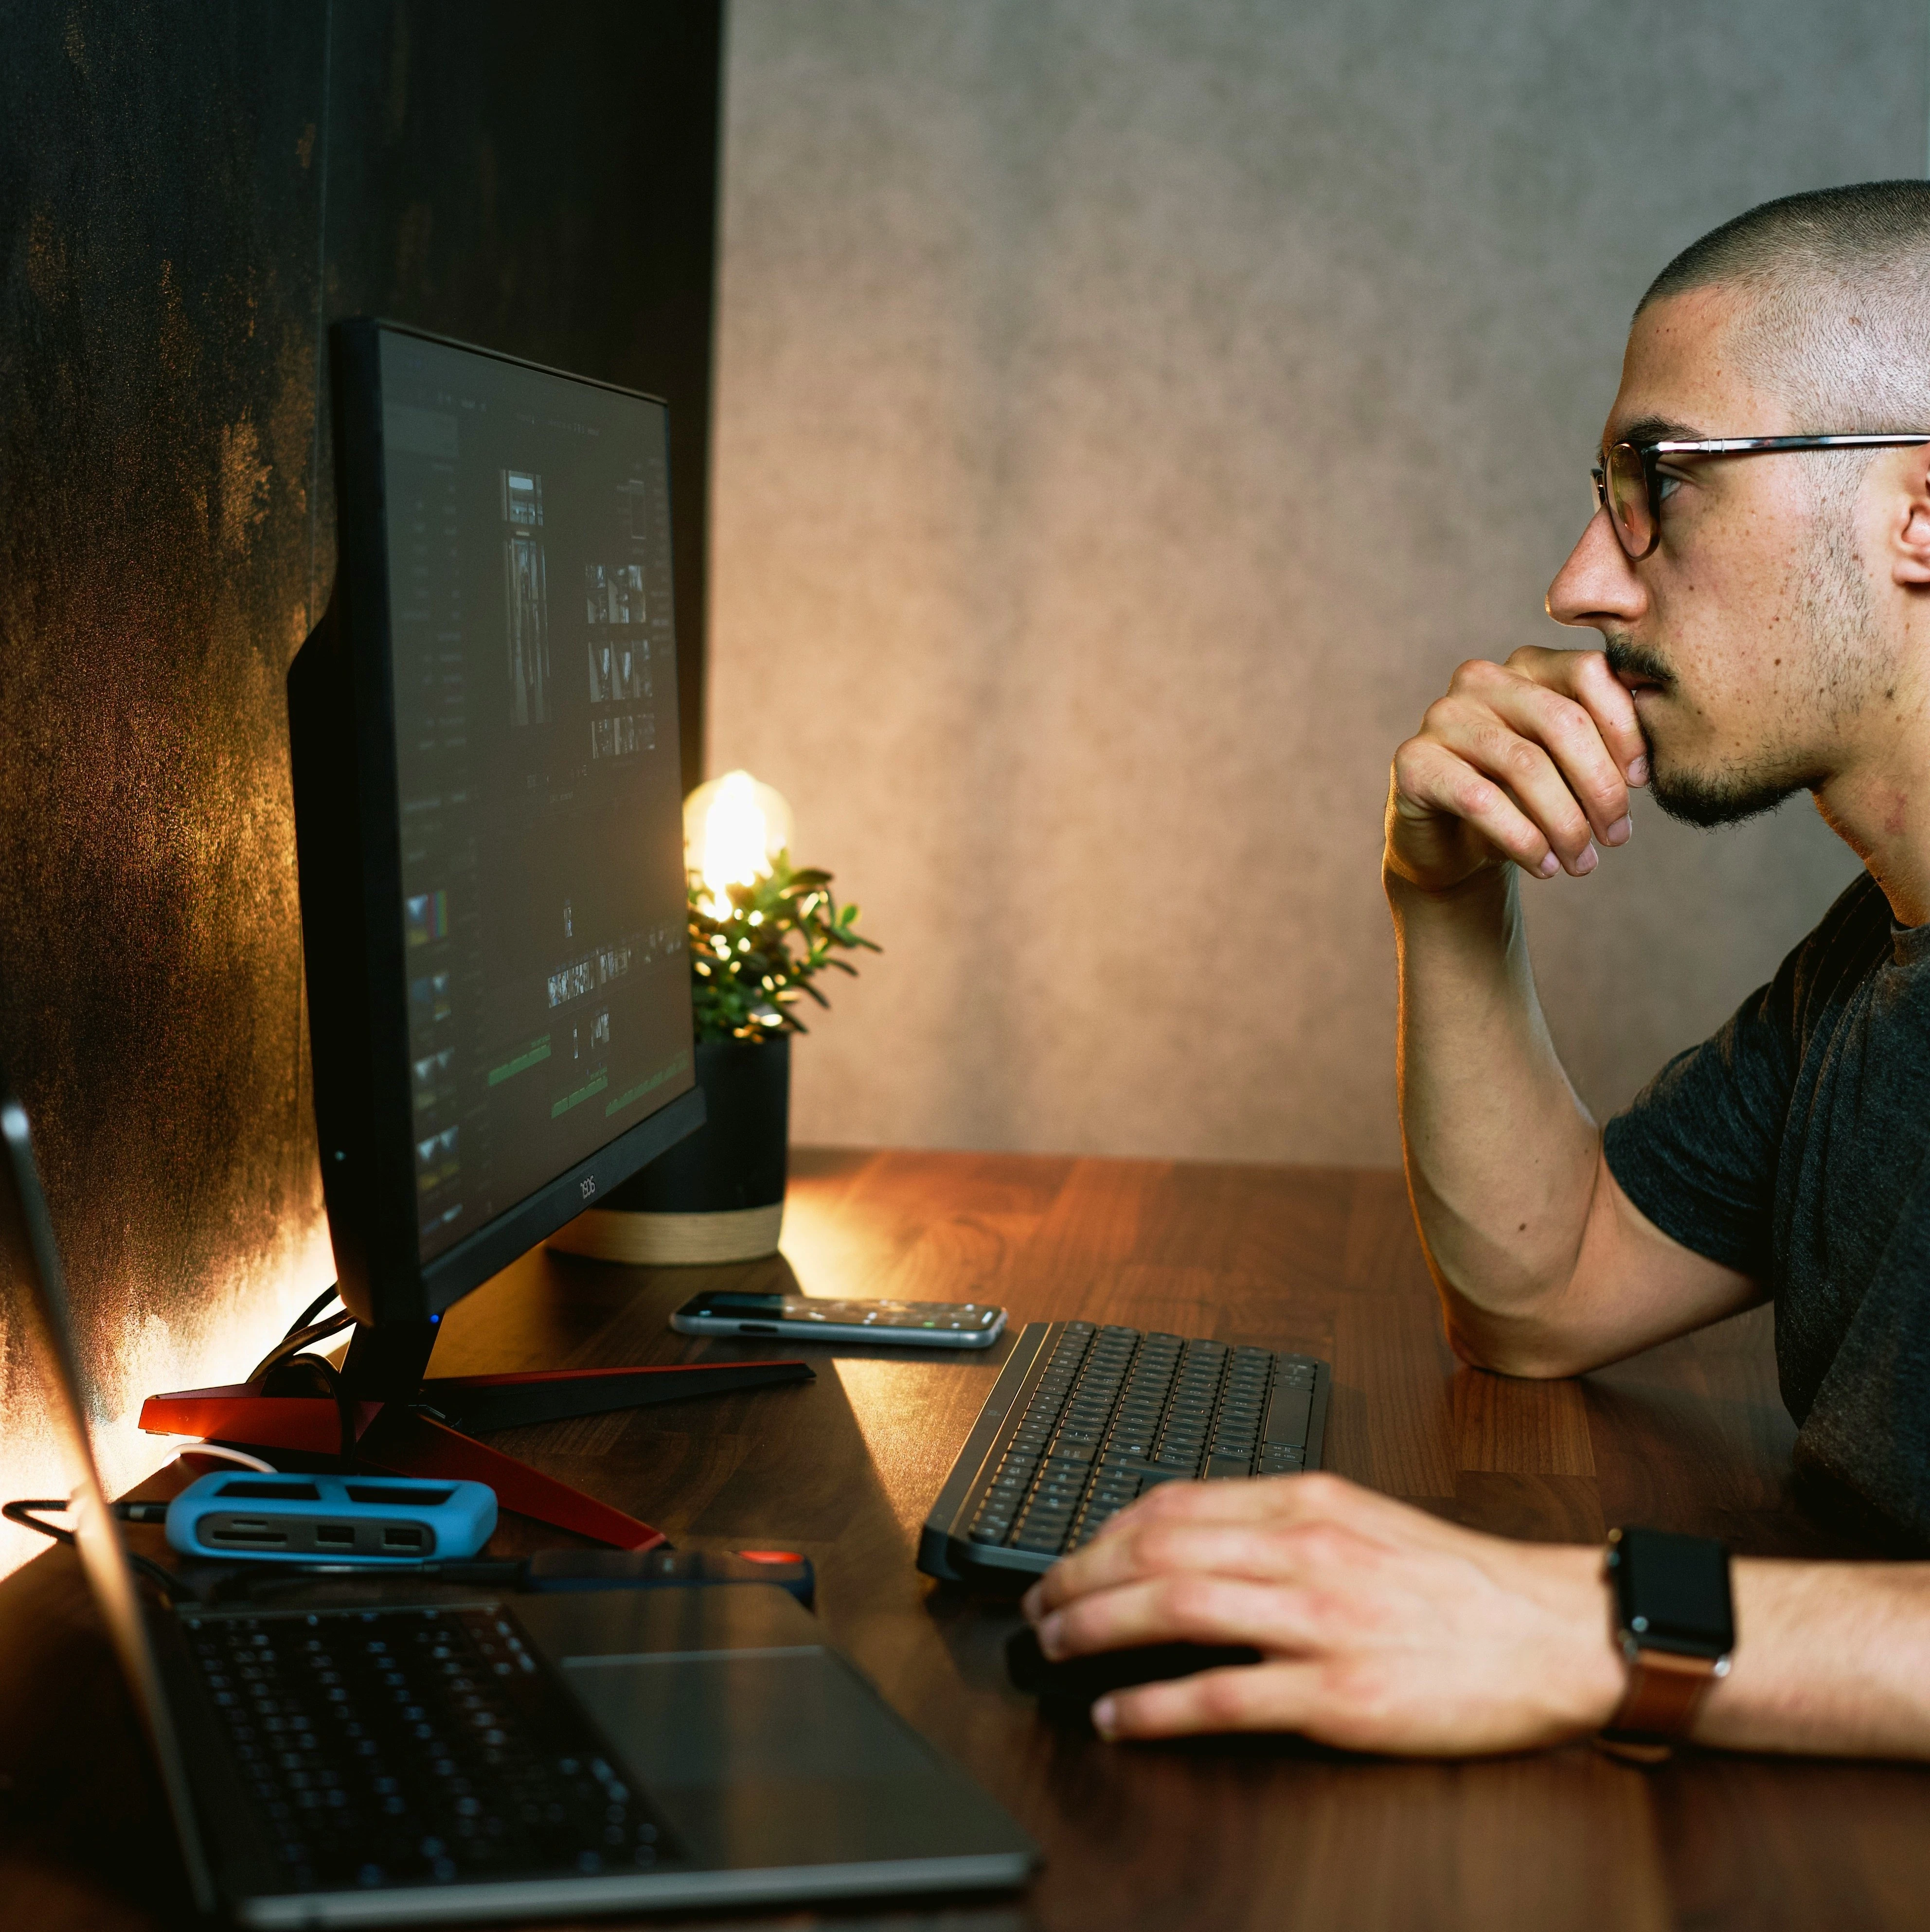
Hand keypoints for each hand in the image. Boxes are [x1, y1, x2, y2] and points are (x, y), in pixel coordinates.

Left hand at [1019, 1473, 1624, 1753]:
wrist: (1554, 1633)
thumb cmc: (1459, 1584)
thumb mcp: (1362, 1518)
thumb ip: (1280, 1519)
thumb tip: (1192, 1533)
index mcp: (1308, 1501)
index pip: (1175, 1502)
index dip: (1104, 1531)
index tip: (1071, 1554)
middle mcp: (1305, 1550)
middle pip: (1157, 1550)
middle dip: (1079, 1575)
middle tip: (1040, 1604)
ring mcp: (1320, 1621)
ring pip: (1175, 1609)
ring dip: (1096, 1629)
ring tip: (1055, 1647)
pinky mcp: (1339, 1696)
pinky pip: (1222, 1696)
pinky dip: (1155, 1706)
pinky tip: (1119, 1716)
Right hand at [1386, 647, 1648, 893]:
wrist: (1452, 845)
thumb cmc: (1522, 801)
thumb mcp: (1569, 770)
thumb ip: (1604, 747)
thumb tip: (1647, 764)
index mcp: (1527, 666)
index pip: (1590, 672)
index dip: (1626, 729)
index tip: (1642, 783)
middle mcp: (1480, 680)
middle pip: (1563, 720)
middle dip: (1601, 786)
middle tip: (1618, 837)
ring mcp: (1442, 716)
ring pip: (1526, 765)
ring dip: (1566, 824)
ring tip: (1583, 864)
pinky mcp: (1413, 761)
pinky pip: (1481, 800)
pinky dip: (1523, 840)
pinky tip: (1544, 866)